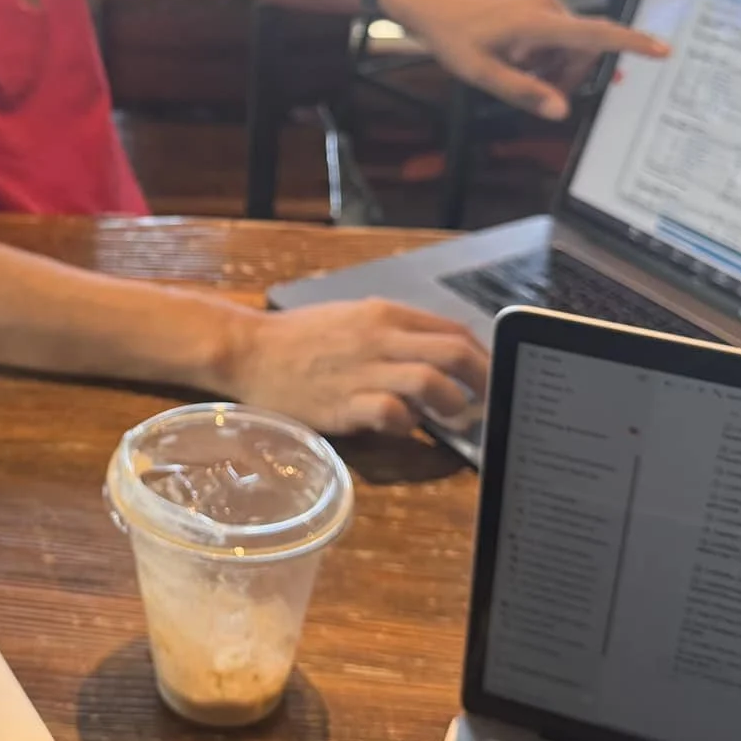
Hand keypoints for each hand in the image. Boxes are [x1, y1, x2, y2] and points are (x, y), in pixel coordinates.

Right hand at [224, 299, 487, 435]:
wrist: (249, 351)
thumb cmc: (301, 338)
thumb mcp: (354, 319)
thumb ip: (396, 334)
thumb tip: (440, 357)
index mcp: (385, 314)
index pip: (455, 331)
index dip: (483, 358)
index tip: (491, 378)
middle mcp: (380, 338)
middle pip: (455, 354)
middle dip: (483, 382)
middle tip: (489, 404)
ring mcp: (363, 371)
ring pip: (432, 383)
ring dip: (452, 405)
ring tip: (451, 420)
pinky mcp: (345, 404)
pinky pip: (394, 414)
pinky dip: (409, 424)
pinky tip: (403, 426)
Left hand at [384, 0, 667, 120]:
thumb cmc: (450, 35)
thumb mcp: (481, 73)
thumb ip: (523, 92)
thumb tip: (561, 111)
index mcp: (537, 22)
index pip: (594, 34)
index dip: (631, 42)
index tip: (662, 49)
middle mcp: (546, 4)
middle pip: (581, 48)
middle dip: (566, 74)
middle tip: (532, 89)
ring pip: (566, 41)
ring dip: (551, 62)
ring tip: (513, 68)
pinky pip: (553, 29)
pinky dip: (542, 48)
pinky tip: (512, 53)